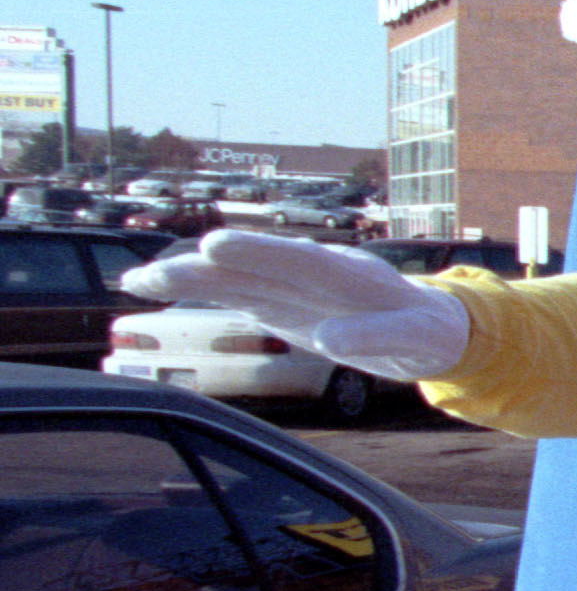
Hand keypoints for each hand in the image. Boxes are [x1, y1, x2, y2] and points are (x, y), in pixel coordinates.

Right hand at [124, 230, 471, 381]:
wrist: (425, 323)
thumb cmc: (425, 330)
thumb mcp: (418, 339)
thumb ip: (380, 336)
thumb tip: (332, 341)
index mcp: (354, 275)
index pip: (303, 261)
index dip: (259, 253)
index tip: (215, 248)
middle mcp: (314, 270)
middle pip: (260, 265)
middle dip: (214, 266)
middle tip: (167, 266)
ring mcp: (290, 283)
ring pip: (234, 276)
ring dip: (187, 278)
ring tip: (136, 280)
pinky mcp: (273, 298)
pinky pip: (226, 291)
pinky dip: (189, 288)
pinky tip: (142, 284)